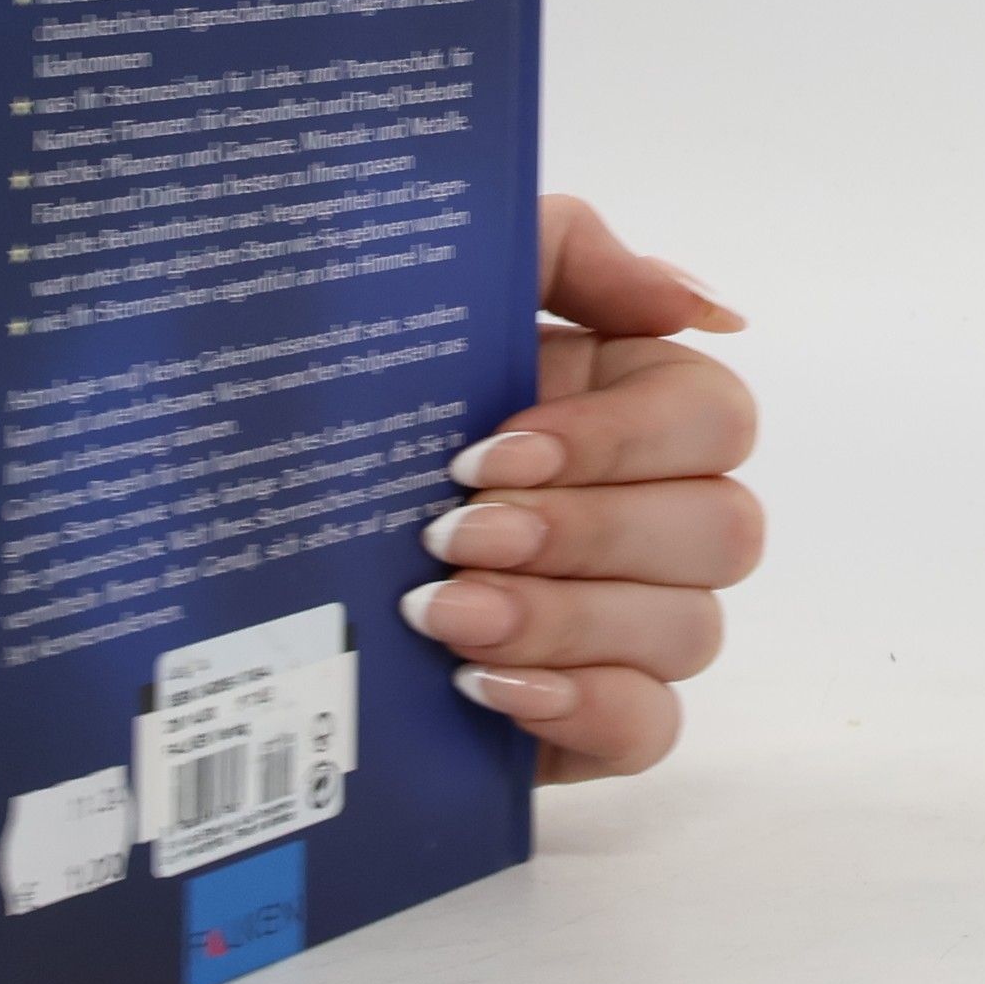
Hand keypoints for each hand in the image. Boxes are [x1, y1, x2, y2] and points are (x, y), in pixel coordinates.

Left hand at [398, 196, 760, 782]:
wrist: (264, 525)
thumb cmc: (360, 394)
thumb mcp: (442, 289)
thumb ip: (569, 255)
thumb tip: (701, 307)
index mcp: (630, 405)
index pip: (714, 419)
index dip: (620, 441)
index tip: (488, 453)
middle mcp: (654, 511)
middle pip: (720, 531)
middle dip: (581, 534)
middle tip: (448, 537)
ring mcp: (635, 621)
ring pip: (687, 632)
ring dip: (560, 621)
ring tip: (438, 615)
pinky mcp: (596, 715)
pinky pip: (651, 728)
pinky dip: (579, 708)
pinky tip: (482, 687)